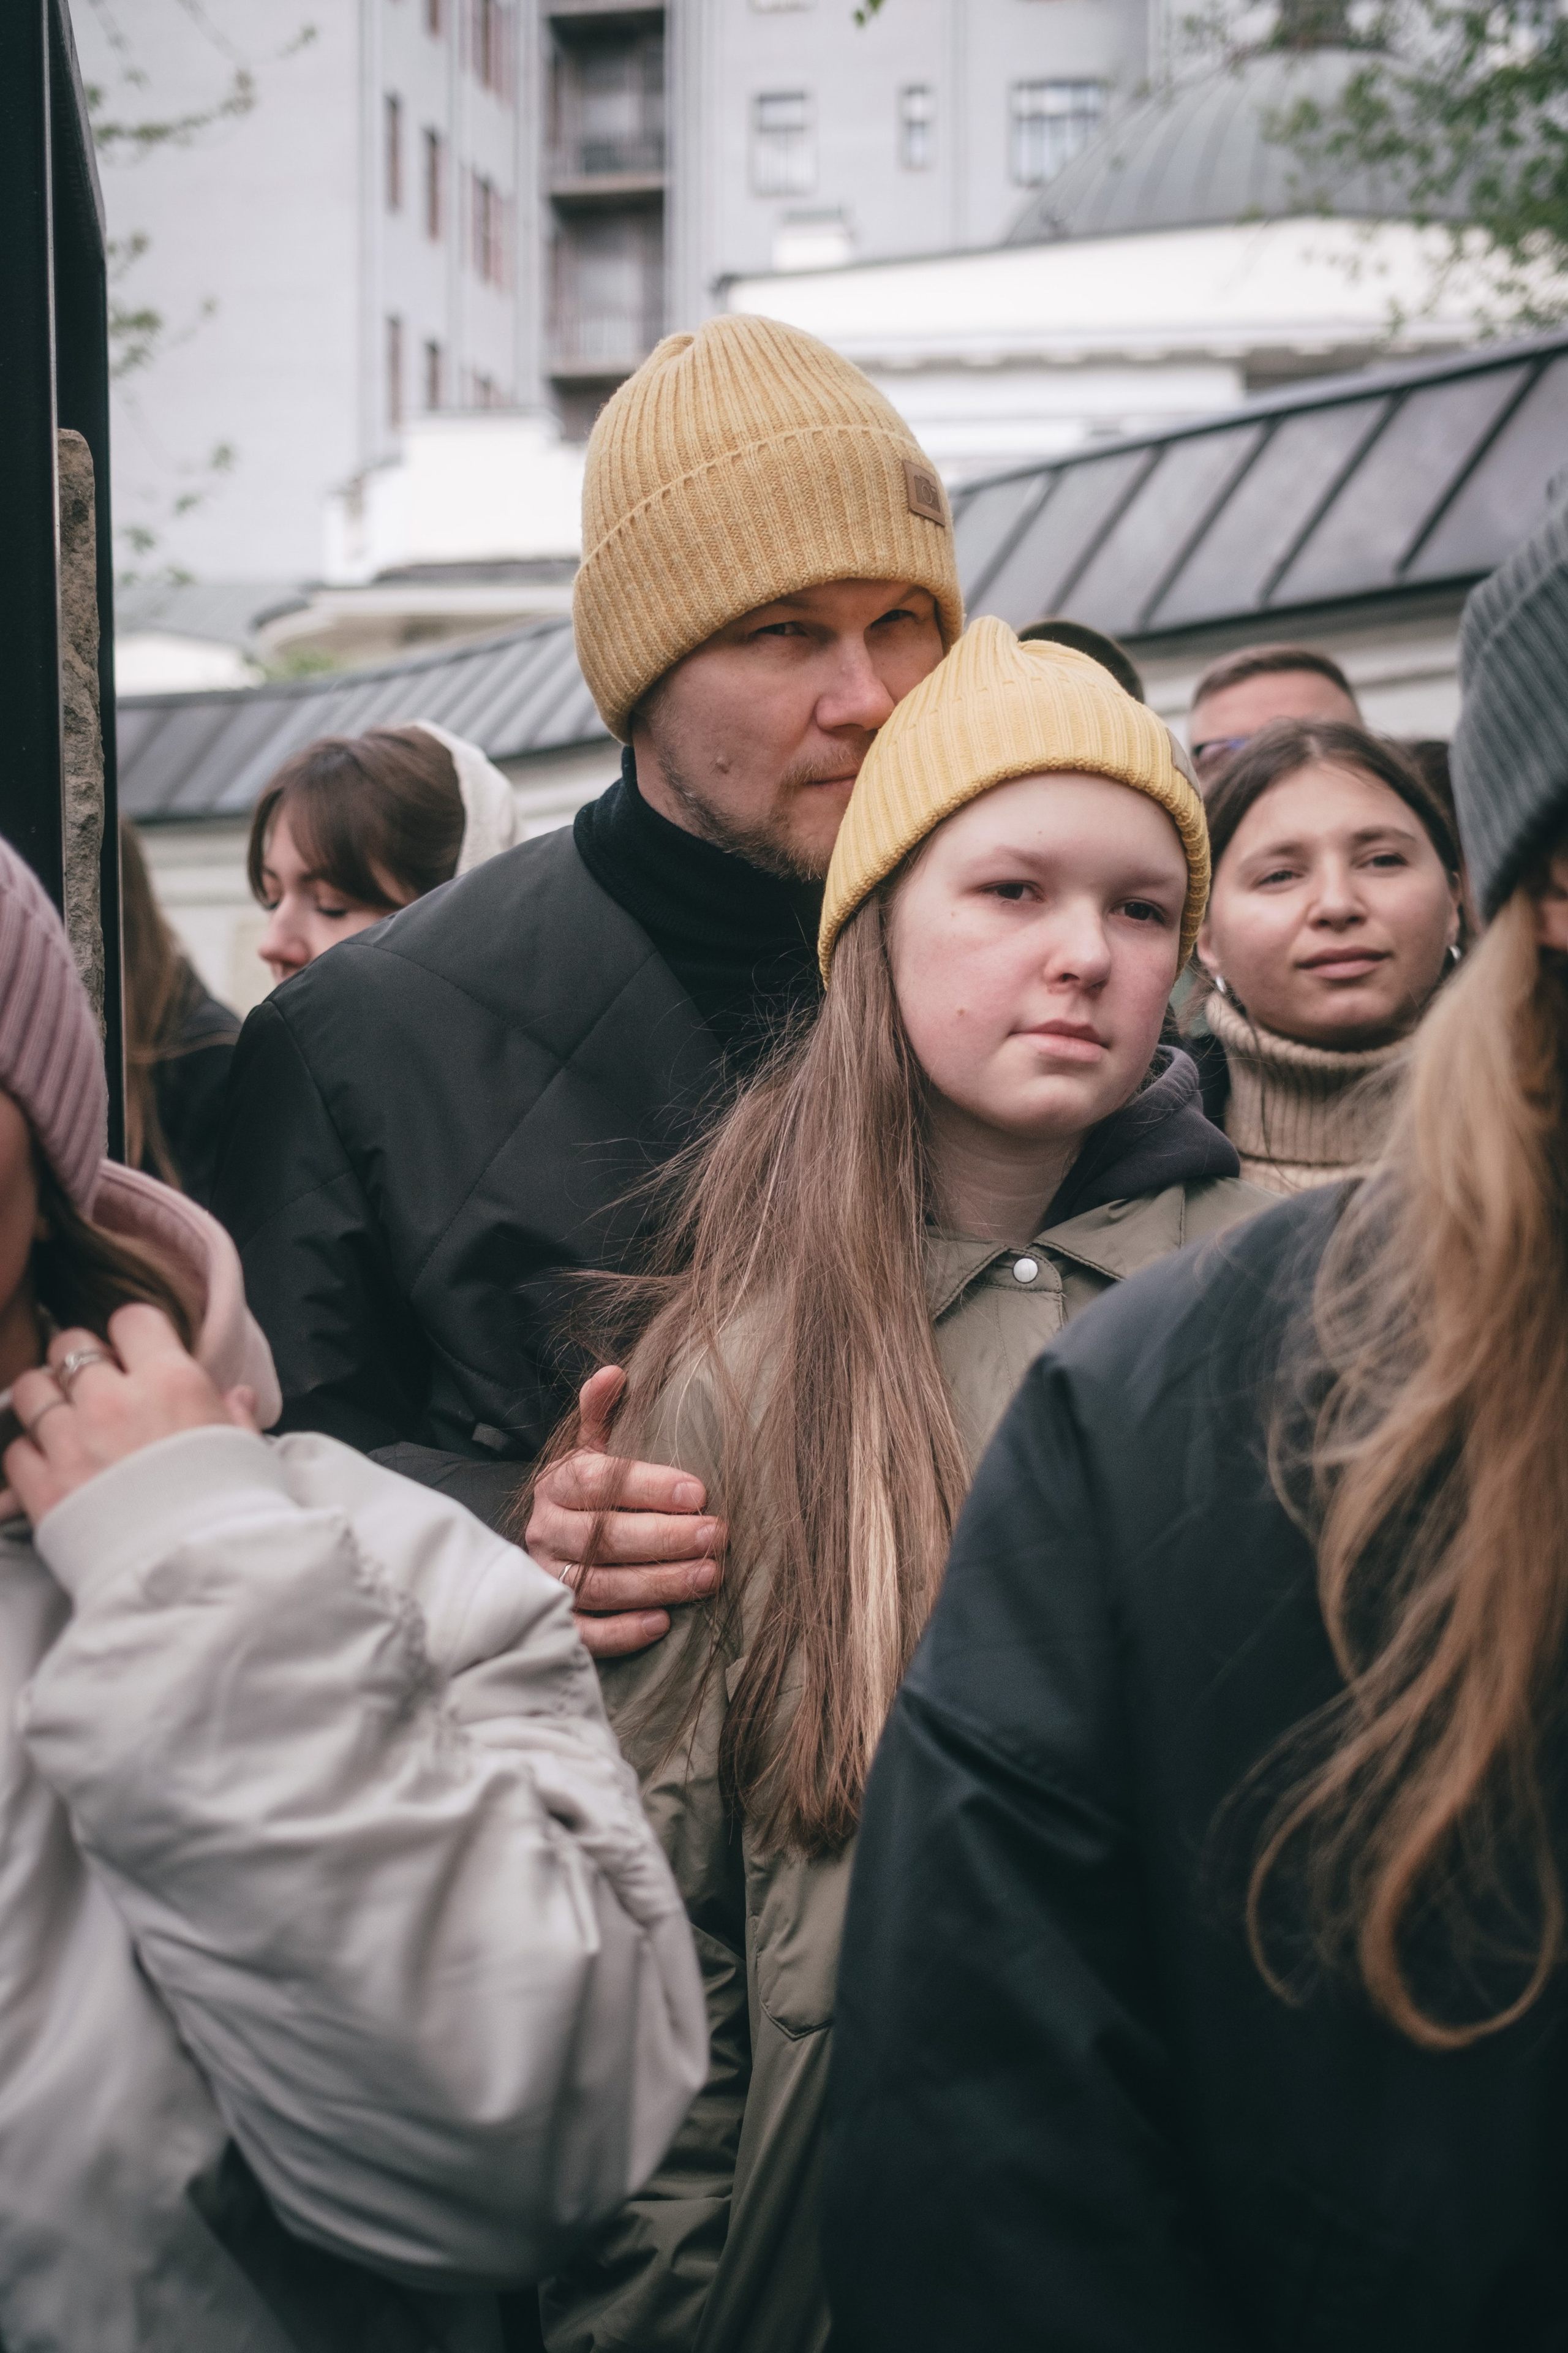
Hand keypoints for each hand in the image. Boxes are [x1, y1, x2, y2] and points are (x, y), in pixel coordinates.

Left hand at [2, 1304, 259, 1525]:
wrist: (193, 1576)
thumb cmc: (229, 1513)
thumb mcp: (247, 1454)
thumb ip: (235, 1417)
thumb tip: (237, 1396)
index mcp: (172, 1382)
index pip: (133, 1319)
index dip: (132, 1334)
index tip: (135, 1353)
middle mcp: (115, 1401)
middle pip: (71, 1345)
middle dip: (79, 1360)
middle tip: (93, 1385)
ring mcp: (72, 1442)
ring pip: (30, 1389)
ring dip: (44, 1399)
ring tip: (63, 1420)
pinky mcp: (43, 1487)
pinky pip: (15, 1450)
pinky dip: (28, 1454)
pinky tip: (51, 1466)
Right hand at [525, 1366, 722, 1658]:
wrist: (547, 1550)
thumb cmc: (587, 1497)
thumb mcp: (589, 1451)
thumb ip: (600, 1413)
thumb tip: (615, 1372)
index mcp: (556, 1485)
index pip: (597, 1482)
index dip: (646, 1485)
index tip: (697, 1491)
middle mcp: (545, 1532)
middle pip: (603, 1537)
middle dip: (665, 1538)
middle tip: (717, 1535)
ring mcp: (546, 1579)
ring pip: (600, 1585)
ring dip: (658, 1583)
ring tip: (709, 1575)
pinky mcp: (554, 1621)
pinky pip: (584, 1632)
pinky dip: (621, 1632)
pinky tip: (662, 1624)